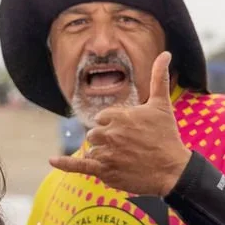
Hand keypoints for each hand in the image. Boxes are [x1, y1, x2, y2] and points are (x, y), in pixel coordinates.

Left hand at [47, 51, 191, 196]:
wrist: (172, 170)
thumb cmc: (167, 136)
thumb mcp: (162, 104)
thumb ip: (158, 77)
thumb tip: (165, 53)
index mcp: (118, 115)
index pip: (102, 118)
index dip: (113, 124)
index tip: (129, 132)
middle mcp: (109, 133)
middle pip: (94, 134)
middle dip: (107, 139)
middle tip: (127, 146)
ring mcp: (106, 153)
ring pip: (92, 150)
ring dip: (103, 153)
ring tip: (123, 158)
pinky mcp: (105, 171)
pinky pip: (79, 165)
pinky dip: (65, 163)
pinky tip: (52, 160)